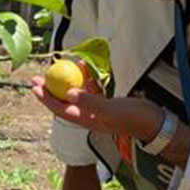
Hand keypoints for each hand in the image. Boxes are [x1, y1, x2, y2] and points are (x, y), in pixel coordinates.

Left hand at [29, 77, 162, 141]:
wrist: (155, 121)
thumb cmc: (133, 117)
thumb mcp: (110, 109)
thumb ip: (90, 102)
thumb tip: (69, 93)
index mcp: (86, 119)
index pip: (59, 108)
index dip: (45, 98)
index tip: (34, 86)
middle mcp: (88, 115)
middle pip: (63, 101)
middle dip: (49, 89)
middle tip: (37, 77)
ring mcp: (97, 109)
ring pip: (76, 94)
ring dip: (67, 82)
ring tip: (59, 68)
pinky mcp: (106, 103)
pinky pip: (91, 89)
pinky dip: (86, 79)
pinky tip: (85, 67)